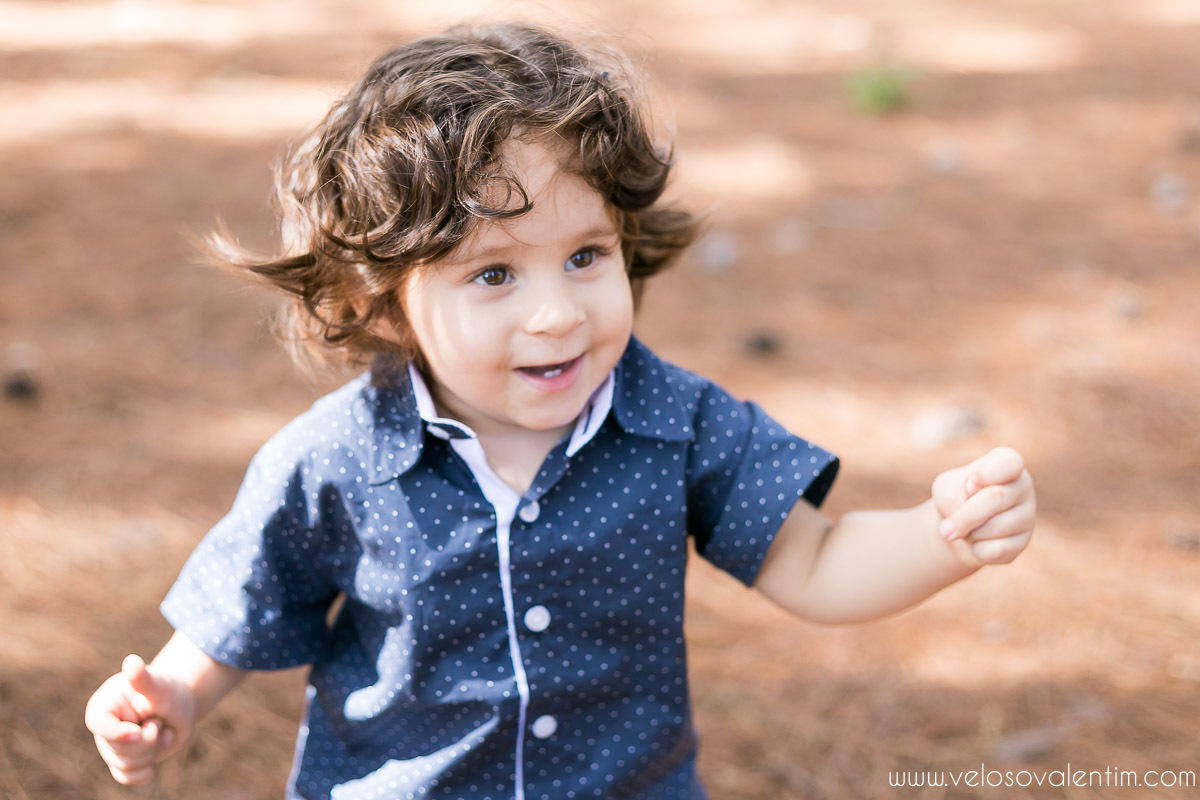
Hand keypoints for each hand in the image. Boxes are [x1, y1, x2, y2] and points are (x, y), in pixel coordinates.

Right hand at [85, 654, 195, 784]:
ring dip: (152, 751)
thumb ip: (143, 679)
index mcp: (104, 705)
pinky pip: (127, 777)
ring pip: (125, 765)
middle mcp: (103, 728)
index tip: (138, 730)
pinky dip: (144, 772)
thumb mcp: (159, 685)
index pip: (98, 724)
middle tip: (159, 722)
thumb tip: (131, 662)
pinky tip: (155, 760)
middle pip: (116, 750)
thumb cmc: (169, 690)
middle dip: (147, 739)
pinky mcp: (124, 761)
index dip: (117, 732)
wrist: (182, 705)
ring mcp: (112, 746)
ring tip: (162, 731)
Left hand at [931, 446, 1035, 566]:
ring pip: (996, 527)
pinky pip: (996, 550)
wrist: (959, 527)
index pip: (1009, 463)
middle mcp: (1023, 486)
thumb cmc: (955, 498)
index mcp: (1007, 463)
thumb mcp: (945, 488)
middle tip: (945, 529)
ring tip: (969, 527)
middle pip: (996, 498)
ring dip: (969, 532)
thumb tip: (964, 525)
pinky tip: (978, 542)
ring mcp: (1027, 515)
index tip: (971, 480)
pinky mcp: (1023, 542)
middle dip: (964, 516)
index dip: (987, 473)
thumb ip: (952, 496)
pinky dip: (977, 550)